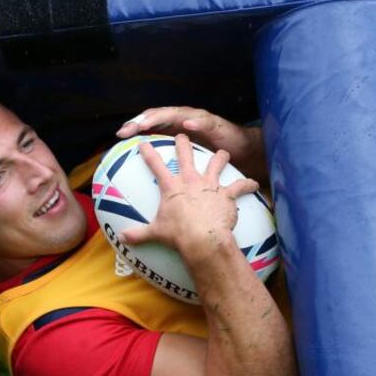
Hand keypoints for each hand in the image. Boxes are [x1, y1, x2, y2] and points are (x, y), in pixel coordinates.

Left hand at [116, 107, 266, 183]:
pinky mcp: (216, 126)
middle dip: (142, 120)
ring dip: (162, 117)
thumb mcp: (187, 168)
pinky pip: (205, 123)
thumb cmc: (211, 159)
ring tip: (148, 122)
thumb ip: (170, 174)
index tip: (118, 136)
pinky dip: (196, 123)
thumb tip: (152, 189)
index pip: (151, 126)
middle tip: (128, 129)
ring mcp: (199, 121)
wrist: (243, 152)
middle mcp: (184, 121)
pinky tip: (187, 125)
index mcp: (175, 130)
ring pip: (177, 115)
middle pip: (158, 117)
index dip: (135, 128)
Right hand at [119, 135, 258, 259]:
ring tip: (223, 153)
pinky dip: (247, 184)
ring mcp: (210, 185)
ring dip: (220, 156)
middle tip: (182, 135)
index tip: (143, 143)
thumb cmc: (178, 235)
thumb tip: (121, 239)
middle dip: (183, 142)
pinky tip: (254, 183)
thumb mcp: (155, 233)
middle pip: (186, 155)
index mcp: (172, 187)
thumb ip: (138, 234)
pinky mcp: (227, 194)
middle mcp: (191, 180)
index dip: (149, 153)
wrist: (203, 239)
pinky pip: (240, 186)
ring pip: (216, 162)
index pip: (156, 165)